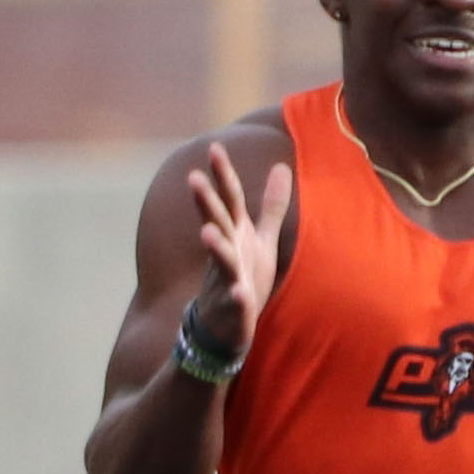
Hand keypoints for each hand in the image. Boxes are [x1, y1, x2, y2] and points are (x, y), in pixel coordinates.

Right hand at [185, 142, 293, 354]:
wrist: (225, 326)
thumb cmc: (244, 277)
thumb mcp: (261, 238)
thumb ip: (271, 205)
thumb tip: (281, 167)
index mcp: (235, 234)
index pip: (229, 199)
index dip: (222, 175)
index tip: (214, 147)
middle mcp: (226, 252)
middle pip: (217, 223)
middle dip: (205, 203)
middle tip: (193, 179)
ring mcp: (226, 279)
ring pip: (220, 260)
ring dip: (215, 246)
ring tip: (207, 232)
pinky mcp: (233, 308)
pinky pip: (234, 302)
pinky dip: (236, 298)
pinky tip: (239, 293)